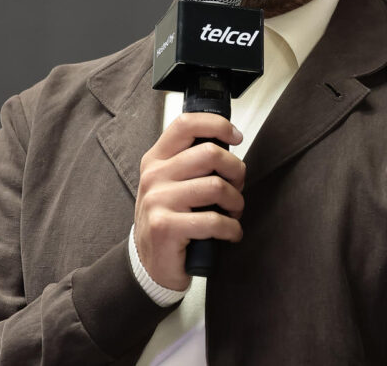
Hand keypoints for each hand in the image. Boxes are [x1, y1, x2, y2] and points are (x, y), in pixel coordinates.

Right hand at [134, 112, 245, 290]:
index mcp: (156, 158)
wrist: (148, 263)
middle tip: (237, 186)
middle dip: (236, 170)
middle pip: (210, 153)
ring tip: (234, 212)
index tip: (235, 137)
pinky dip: (231, 229)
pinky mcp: (166, 228)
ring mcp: (157, 201)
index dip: (217, 125)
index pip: (186, 124)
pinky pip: (213, 221)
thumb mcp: (171, 182)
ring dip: (236, 202)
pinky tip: (230, 233)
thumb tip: (228, 142)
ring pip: (216, 187)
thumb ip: (191, 160)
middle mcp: (154, 176)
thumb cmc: (169, 218)